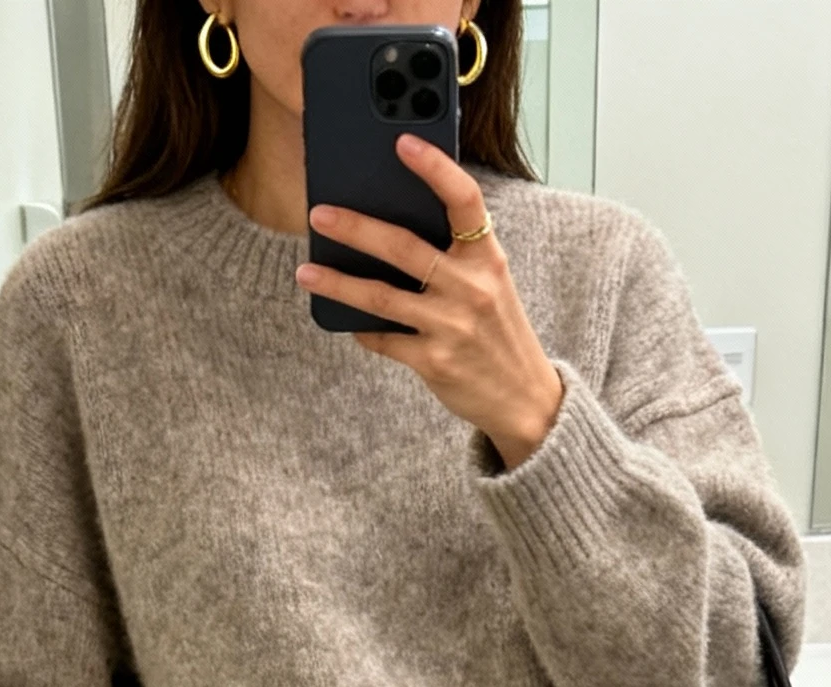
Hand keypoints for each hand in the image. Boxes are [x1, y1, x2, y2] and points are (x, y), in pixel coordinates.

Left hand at [295, 135, 563, 470]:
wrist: (524, 398)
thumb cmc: (498, 331)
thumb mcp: (490, 284)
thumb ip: (454, 256)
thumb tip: (389, 229)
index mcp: (487, 257)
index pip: (464, 200)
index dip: (435, 168)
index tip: (403, 143)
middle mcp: (471, 288)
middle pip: (404, 247)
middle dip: (356, 228)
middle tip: (319, 214)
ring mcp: (452, 326)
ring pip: (382, 297)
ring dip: (339, 282)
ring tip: (306, 271)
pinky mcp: (435, 362)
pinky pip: (385, 340)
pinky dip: (363, 329)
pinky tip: (344, 319)